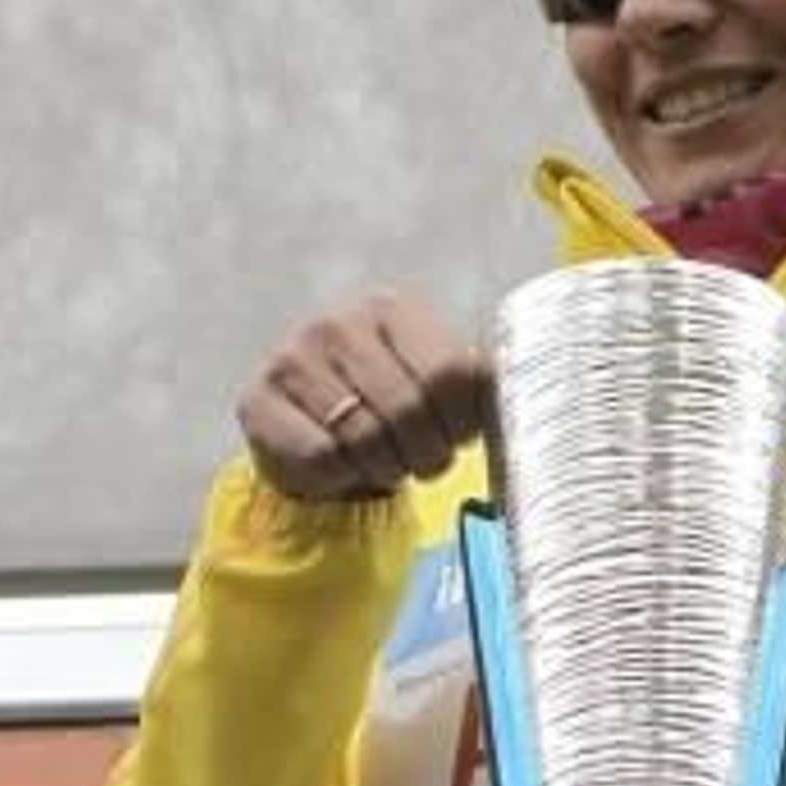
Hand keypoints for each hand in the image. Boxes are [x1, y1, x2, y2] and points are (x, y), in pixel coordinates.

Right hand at [237, 290, 490, 501]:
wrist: (315, 444)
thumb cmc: (390, 415)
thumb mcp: (436, 389)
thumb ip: (477, 387)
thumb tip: (527, 399)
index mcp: (394, 309)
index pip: (451, 373)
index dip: (463, 423)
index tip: (459, 437)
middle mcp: (339, 323)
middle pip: (410, 409)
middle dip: (427, 454)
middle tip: (425, 463)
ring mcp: (293, 357)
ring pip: (365, 438)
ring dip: (386, 468)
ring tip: (386, 463)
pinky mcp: (258, 400)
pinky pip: (322, 457)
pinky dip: (342, 476)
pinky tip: (341, 464)